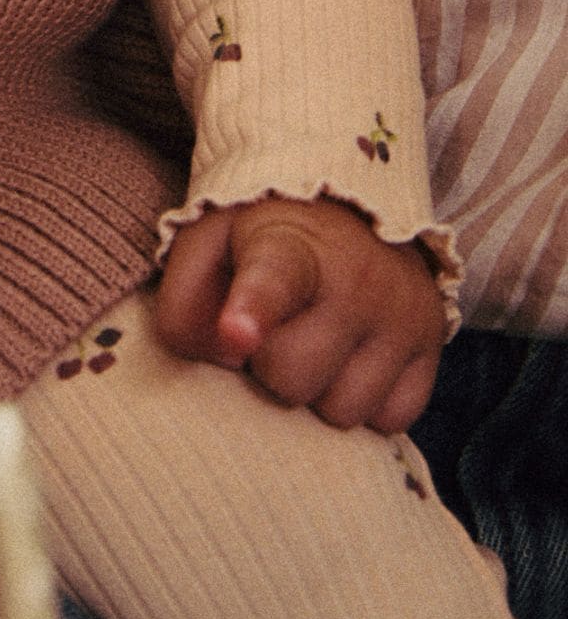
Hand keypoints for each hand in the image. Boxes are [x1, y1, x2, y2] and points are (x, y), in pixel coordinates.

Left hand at [155, 194, 444, 432]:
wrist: (349, 199)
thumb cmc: (263, 232)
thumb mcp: (208, 241)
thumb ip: (186, 300)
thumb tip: (219, 359)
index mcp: (288, 246)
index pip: (272, 282)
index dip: (252, 311)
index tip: (235, 334)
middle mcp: (356, 281)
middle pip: (291, 379)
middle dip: (268, 367)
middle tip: (273, 327)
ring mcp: (401, 315)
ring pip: (342, 412)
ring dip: (318, 390)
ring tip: (314, 337)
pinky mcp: (433, 344)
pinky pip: (390, 419)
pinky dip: (365, 401)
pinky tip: (351, 356)